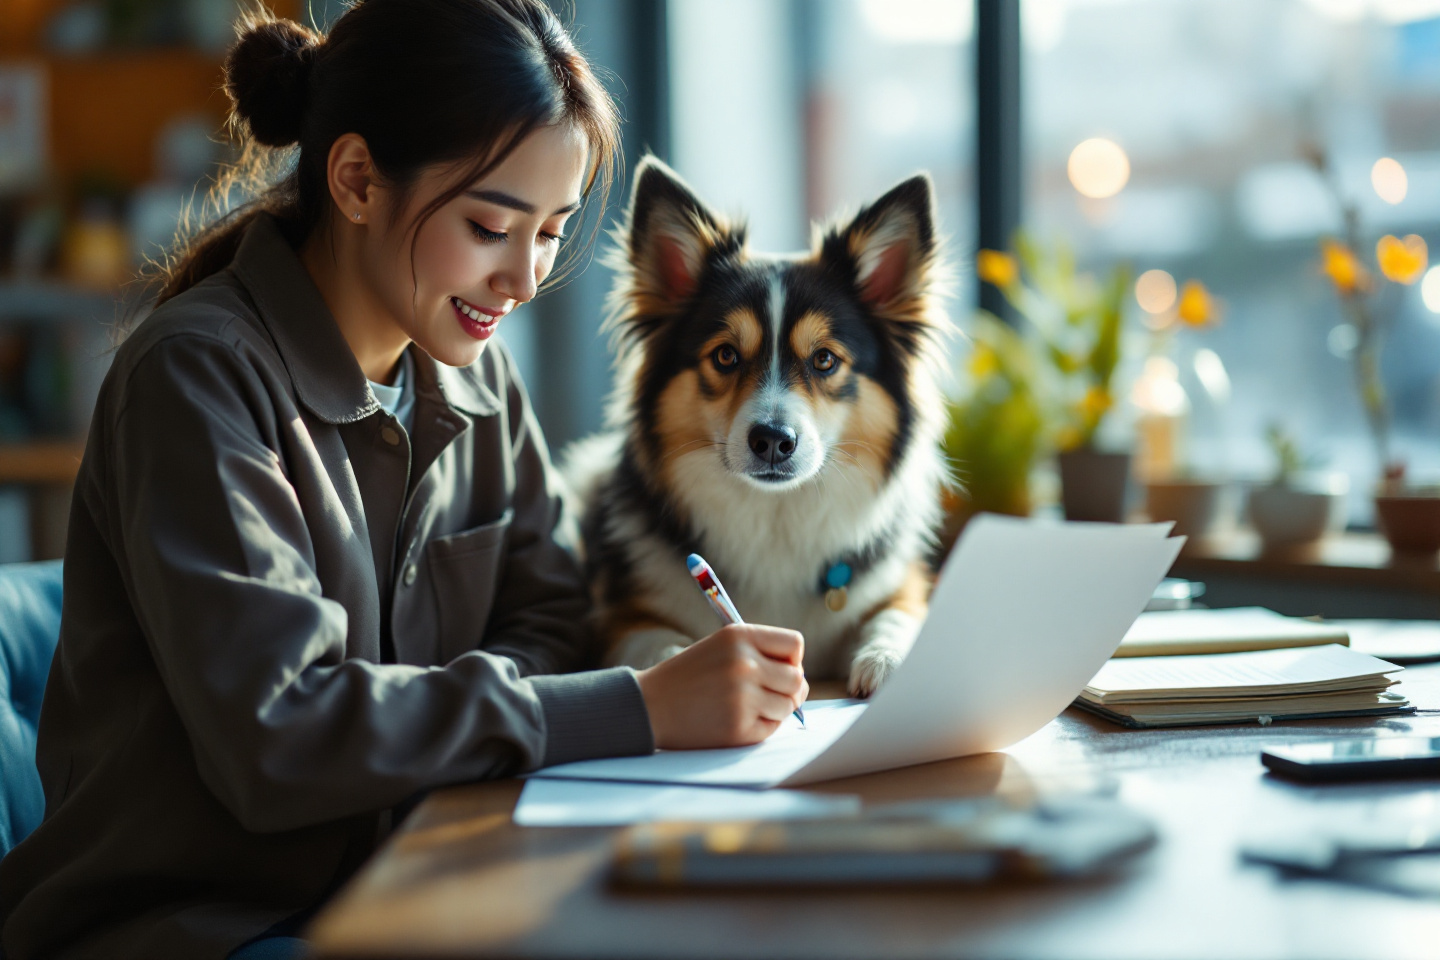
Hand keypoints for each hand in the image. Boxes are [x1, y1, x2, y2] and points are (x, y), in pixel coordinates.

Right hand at [635, 624, 808, 749]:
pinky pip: (771, 728)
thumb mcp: (721, 647)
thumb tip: (800, 677)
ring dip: (774, 710)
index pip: (794, 644)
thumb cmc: (689, 676)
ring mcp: (742, 697)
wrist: (650, 706)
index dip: (791, 659)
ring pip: (788, 706)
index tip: (778, 669)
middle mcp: (744, 664)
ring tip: (745, 707)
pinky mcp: (739, 728)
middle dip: (788, 689)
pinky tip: (735, 720)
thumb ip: (759, 653)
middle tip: (768, 694)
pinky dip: (759, 727)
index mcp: (739, 636)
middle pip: (797, 679)